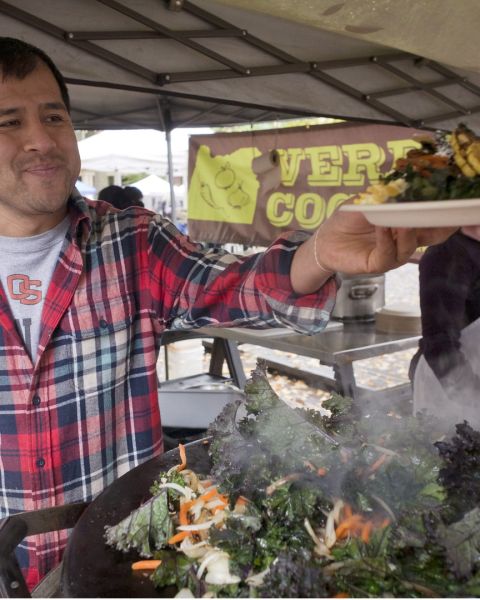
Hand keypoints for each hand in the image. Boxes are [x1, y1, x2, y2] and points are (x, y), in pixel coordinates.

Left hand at [314, 207, 456, 274]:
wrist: (325, 238)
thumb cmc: (348, 219)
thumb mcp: (366, 202)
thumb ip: (384, 196)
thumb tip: (402, 184)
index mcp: (405, 225)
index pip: (430, 223)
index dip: (442, 217)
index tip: (451, 206)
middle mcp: (402, 241)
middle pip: (426, 237)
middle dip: (434, 227)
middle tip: (437, 214)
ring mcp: (391, 254)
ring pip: (408, 247)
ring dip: (407, 233)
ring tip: (403, 220)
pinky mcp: (377, 265)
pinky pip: (387, 254)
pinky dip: (386, 239)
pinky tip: (383, 227)